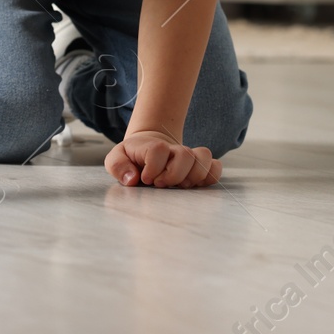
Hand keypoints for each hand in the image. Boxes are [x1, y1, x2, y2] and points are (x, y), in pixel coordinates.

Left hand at [105, 129, 221, 188]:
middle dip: (174, 174)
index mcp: (152, 146)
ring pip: (204, 156)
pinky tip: (195, 186)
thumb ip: (118, 166)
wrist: (147, 148)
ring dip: (194, 175)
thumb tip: (132, 179)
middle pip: (185, 154)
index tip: (145, 179)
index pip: (158, 149)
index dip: (153, 167)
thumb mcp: (117, 159)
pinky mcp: (200, 166)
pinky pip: (216, 167)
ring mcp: (188, 157)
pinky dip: (210, 177)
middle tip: (161, 184)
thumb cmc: (132, 158)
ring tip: (180, 186)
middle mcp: (173, 150)